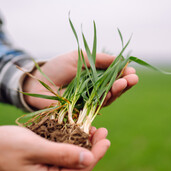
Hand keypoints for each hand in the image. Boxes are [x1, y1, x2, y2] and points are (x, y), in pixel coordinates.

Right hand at [0, 126, 109, 170]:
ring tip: (91, 129)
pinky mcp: (38, 167)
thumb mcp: (35, 147)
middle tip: (101, 130)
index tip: (106, 137)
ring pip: (70, 162)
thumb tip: (90, 159)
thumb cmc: (4, 145)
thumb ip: (63, 154)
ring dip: (82, 146)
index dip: (97, 154)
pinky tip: (75, 133)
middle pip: (78, 168)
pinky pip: (60, 159)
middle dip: (92, 149)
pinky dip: (70, 146)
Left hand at [23, 51, 138, 108]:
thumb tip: (122, 60)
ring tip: (124, 82)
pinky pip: (96, 107)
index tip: (131, 71)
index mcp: (95, 78)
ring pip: (108, 99)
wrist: (37, 81)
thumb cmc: (57, 67)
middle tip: (132, 79)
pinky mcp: (82, 112)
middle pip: (114, 90)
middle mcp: (94, 91)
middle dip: (125, 84)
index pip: (114, 78)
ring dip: (117, 91)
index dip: (124, 75)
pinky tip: (110, 92)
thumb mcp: (80, 57)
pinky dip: (104, 100)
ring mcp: (88, 102)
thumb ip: (100, 59)